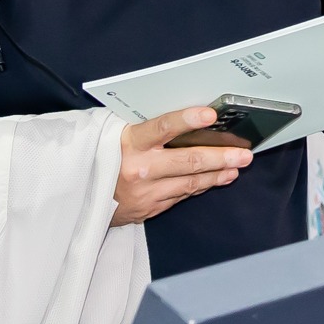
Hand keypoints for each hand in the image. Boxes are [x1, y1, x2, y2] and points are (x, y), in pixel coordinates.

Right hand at [113, 107, 255, 225]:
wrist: (79, 195)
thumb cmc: (106, 156)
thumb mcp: (118, 136)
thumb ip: (148, 130)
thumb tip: (189, 121)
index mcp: (130, 143)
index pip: (162, 128)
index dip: (187, 120)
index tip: (210, 115)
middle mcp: (139, 169)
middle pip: (188, 162)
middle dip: (221, 157)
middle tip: (244, 153)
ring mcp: (145, 192)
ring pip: (190, 182)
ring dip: (218, 174)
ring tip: (237, 166)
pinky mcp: (149, 208)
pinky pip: (181, 195)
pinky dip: (200, 186)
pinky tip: (217, 179)